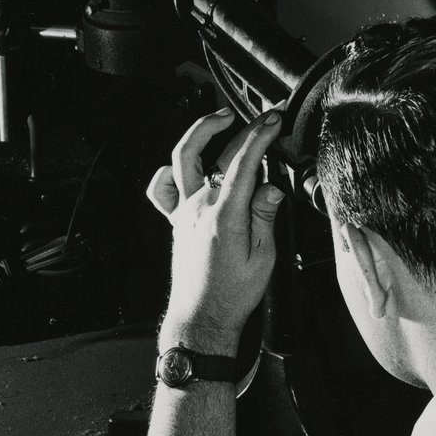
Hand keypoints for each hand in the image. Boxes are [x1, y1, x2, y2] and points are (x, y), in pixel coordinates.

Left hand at [146, 107, 284, 354]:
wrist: (203, 316)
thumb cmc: (232, 294)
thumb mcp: (264, 257)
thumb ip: (265, 216)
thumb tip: (271, 187)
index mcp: (226, 216)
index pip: (244, 163)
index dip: (260, 136)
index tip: (273, 121)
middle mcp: (200, 208)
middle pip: (219, 154)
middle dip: (244, 129)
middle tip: (262, 118)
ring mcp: (184, 212)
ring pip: (182, 158)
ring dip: (201, 132)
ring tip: (221, 120)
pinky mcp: (176, 221)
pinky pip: (162, 189)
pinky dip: (168, 171)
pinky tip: (183, 166)